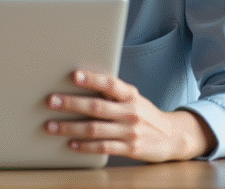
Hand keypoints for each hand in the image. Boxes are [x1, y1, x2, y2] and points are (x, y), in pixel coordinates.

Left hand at [44, 70, 215, 161]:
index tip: (74, 75)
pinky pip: (103, 147)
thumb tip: (81, 81)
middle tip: (51, 101)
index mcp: (131, 95)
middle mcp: (131, 112)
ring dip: (70, 127)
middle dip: (71, 103)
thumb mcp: (133, 98)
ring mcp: (130, 132)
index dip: (93, 79)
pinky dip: (85, 146)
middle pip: (97, 107)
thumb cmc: (144, 113)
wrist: (173, 136)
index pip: (110, 84)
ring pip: (95, 129)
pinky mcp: (130, 149)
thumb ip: (112, 92)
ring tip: (51, 125)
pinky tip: (71, 144)